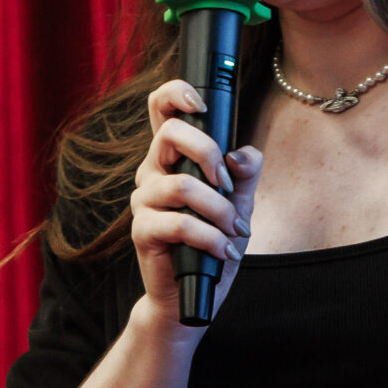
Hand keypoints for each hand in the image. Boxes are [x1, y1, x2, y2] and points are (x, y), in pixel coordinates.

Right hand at [130, 80, 262, 323]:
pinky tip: (222, 250)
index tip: (202, 106)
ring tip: (234, 232)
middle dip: (208, 153)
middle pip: (169, 133)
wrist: (194, 294)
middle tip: (229, 187)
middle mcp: (152, 172)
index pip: (161, 109)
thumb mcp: (239, 203)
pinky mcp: (142, 231)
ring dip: (219, 211)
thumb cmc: (213, 243)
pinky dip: (210, 238)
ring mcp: (143, 201)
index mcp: (172, 158)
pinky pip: (179, 223)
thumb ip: (245, 173)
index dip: (176, 93)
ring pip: (182, 185)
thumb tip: (240, 155)